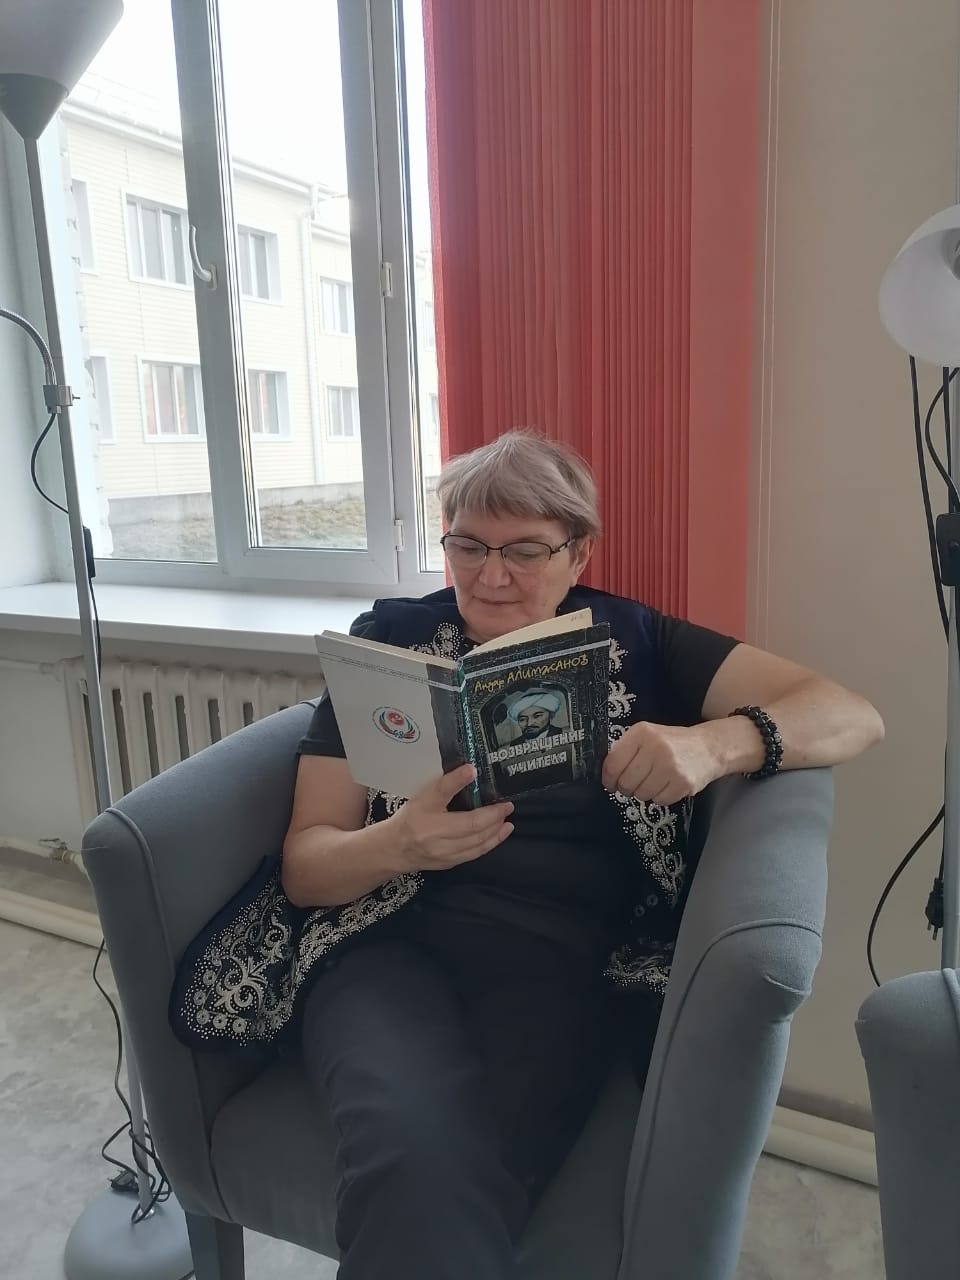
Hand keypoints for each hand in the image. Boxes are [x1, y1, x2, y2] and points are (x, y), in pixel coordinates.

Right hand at [391, 764, 513, 870]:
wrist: (393, 849)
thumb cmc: (409, 819)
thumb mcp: (424, 797)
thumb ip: (448, 784)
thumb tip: (471, 770)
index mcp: (432, 824)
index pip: (464, 815)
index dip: (484, 806)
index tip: (497, 793)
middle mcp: (439, 842)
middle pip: (475, 832)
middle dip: (495, 820)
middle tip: (508, 807)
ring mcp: (445, 856)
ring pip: (477, 846)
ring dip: (496, 834)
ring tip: (507, 823)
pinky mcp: (449, 864)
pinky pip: (473, 855)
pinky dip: (487, 845)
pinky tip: (495, 836)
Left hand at [601, 722, 720, 805]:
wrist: (708, 747)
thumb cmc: (672, 743)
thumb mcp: (647, 736)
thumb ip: (626, 750)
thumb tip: (607, 775)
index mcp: (642, 733)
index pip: (613, 764)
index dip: (608, 779)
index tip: (610, 783)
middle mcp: (656, 747)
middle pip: (626, 782)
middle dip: (626, 788)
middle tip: (635, 784)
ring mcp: (671, 766)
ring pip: (641, 794)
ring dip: (644, 793)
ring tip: (654, 781)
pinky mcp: (683, 783)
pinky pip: (659, 801)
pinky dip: (660, 797)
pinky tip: (667, 785)